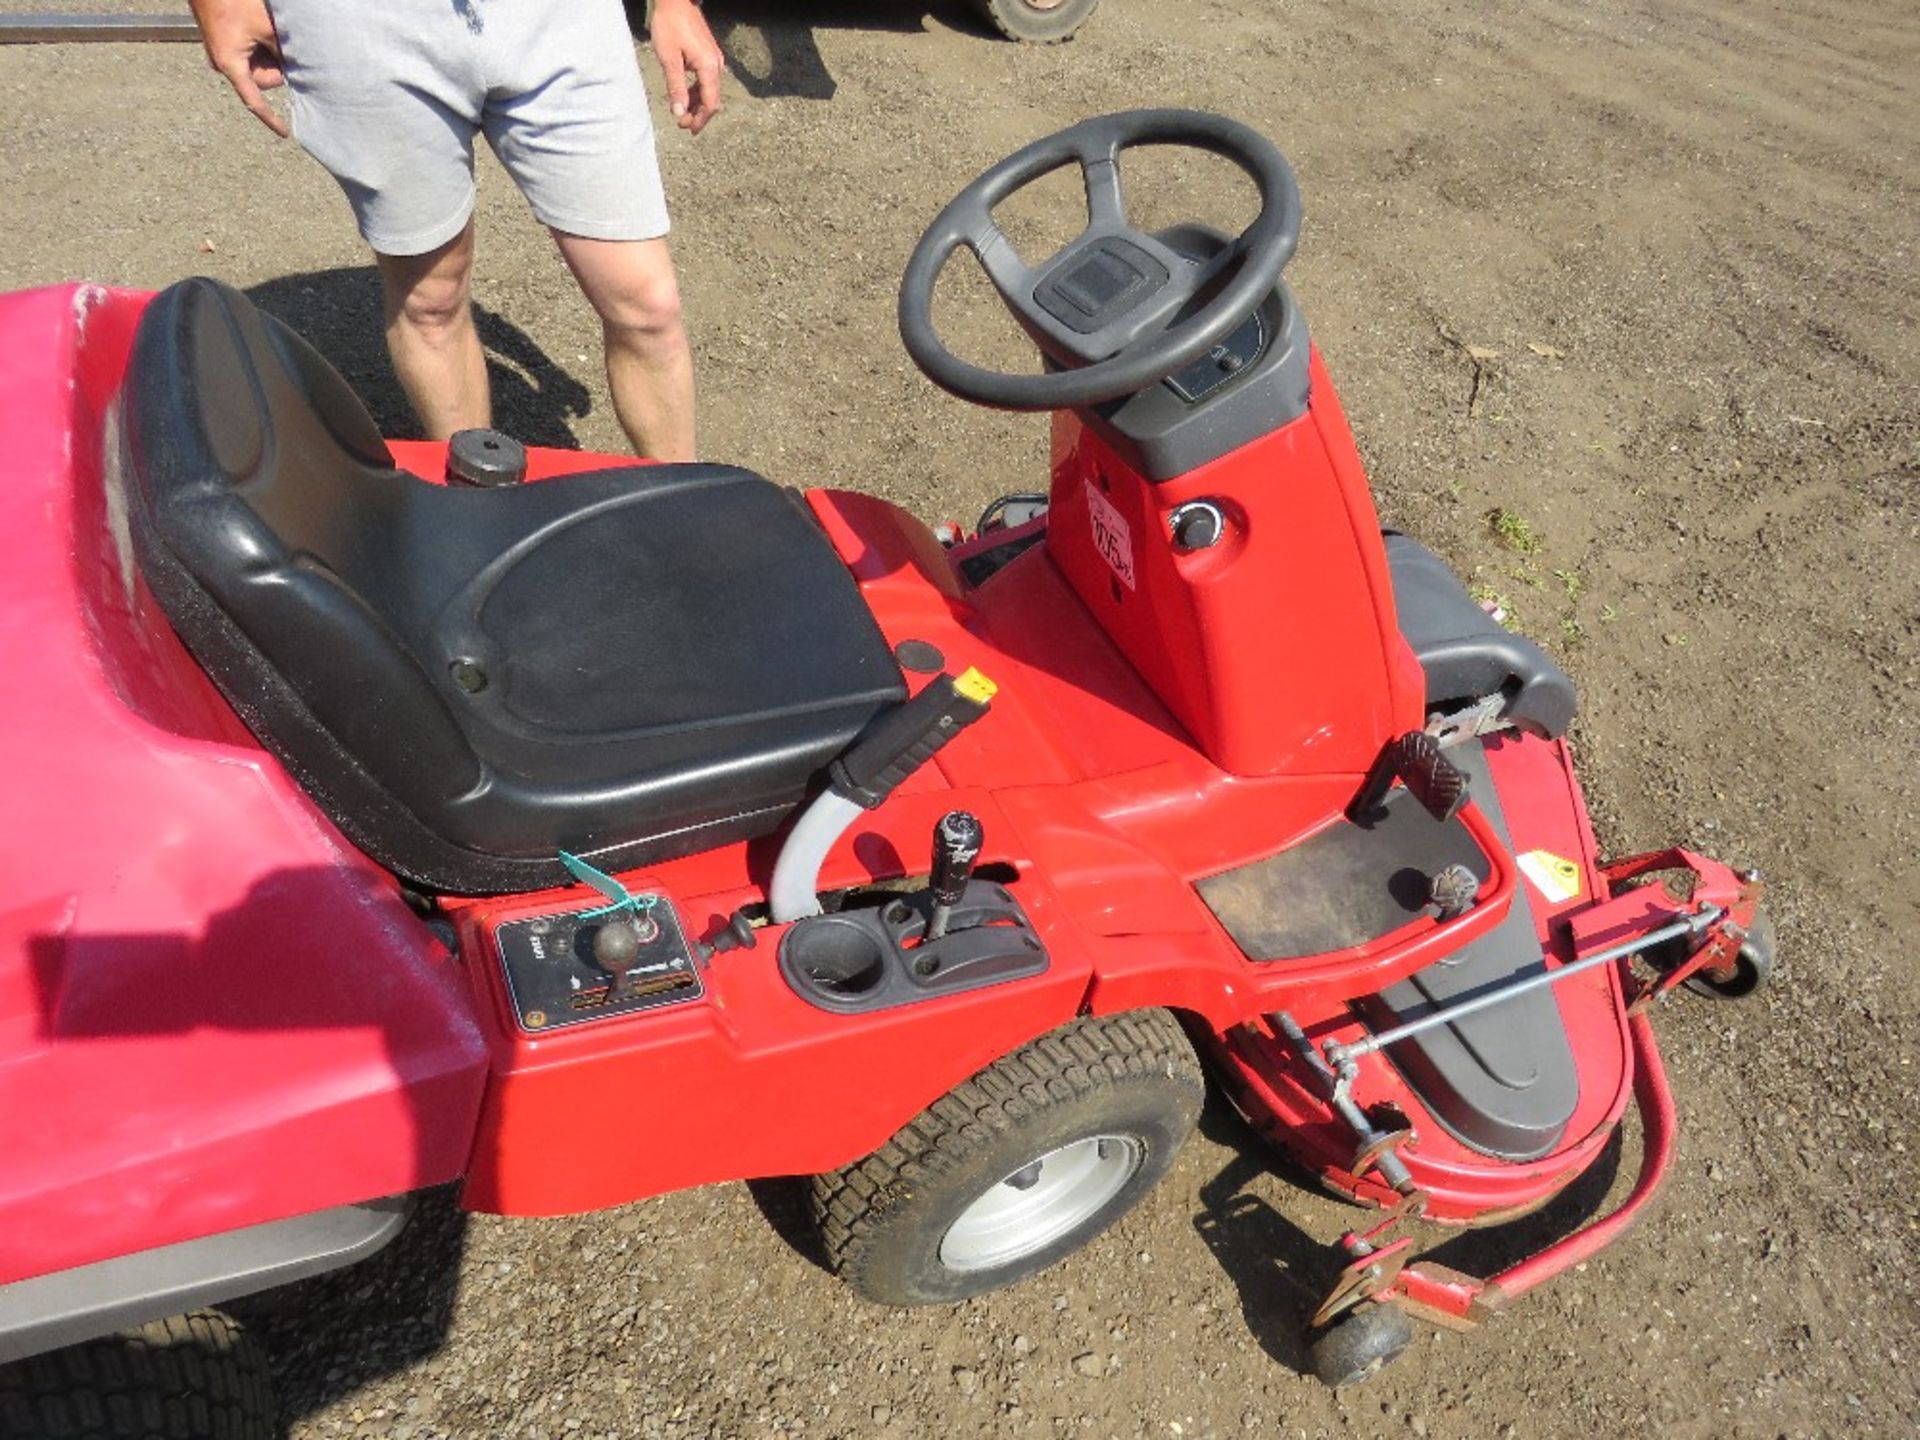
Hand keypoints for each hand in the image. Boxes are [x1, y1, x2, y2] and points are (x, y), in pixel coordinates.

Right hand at [188, 0, 288, 136]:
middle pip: (261, 80)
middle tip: (277, 42)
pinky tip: (259, 28)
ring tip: (264, 30)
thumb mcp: (266, 28)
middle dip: (274, 66)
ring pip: (256, 66)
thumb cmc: (232, 1)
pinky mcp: (223, 45)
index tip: (284, 133)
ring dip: (267, 52)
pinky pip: (247, 54)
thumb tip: (298, 69)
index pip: (254, 101)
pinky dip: (259, 45)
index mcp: (230, 65)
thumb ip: (282, 53)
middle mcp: (222, 64)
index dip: (271, 119)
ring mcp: (221, 54)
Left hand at [649, 0, 724, 135]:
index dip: (699, 120)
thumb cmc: (670, 26)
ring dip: (698, 105)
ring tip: (682, 114)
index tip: (687, 129)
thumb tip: (679, 113)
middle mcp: (717, 66)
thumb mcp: (669, 59)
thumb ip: (676, 87)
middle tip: (682, 125)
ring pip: (710, 91)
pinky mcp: (709, 56)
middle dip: (699, 115)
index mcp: (709, 68)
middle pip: (712, 100)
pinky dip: (698, 92)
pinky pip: (707, 81)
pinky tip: (686, 96)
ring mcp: (714, 60)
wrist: (676, 1)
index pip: (710, 103)